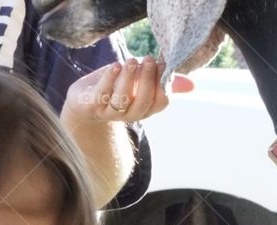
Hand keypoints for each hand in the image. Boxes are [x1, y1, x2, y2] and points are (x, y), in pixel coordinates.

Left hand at [64, 56, 194, 126]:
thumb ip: (162, 81)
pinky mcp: (92, 104)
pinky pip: (102, 95)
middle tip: (148, 59)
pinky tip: (115, 66)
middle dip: (147, 80)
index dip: (163, 85)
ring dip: (129, 79)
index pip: (161, 102)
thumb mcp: (140, 82)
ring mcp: (110, 112)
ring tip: (131, 61)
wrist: (84, 102)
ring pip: (122, 100)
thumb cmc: (116, 87)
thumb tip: (191, 86)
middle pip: (143, 103)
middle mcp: (130, 114)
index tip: (162, 64)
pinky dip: (109, 80)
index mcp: (145, 108)